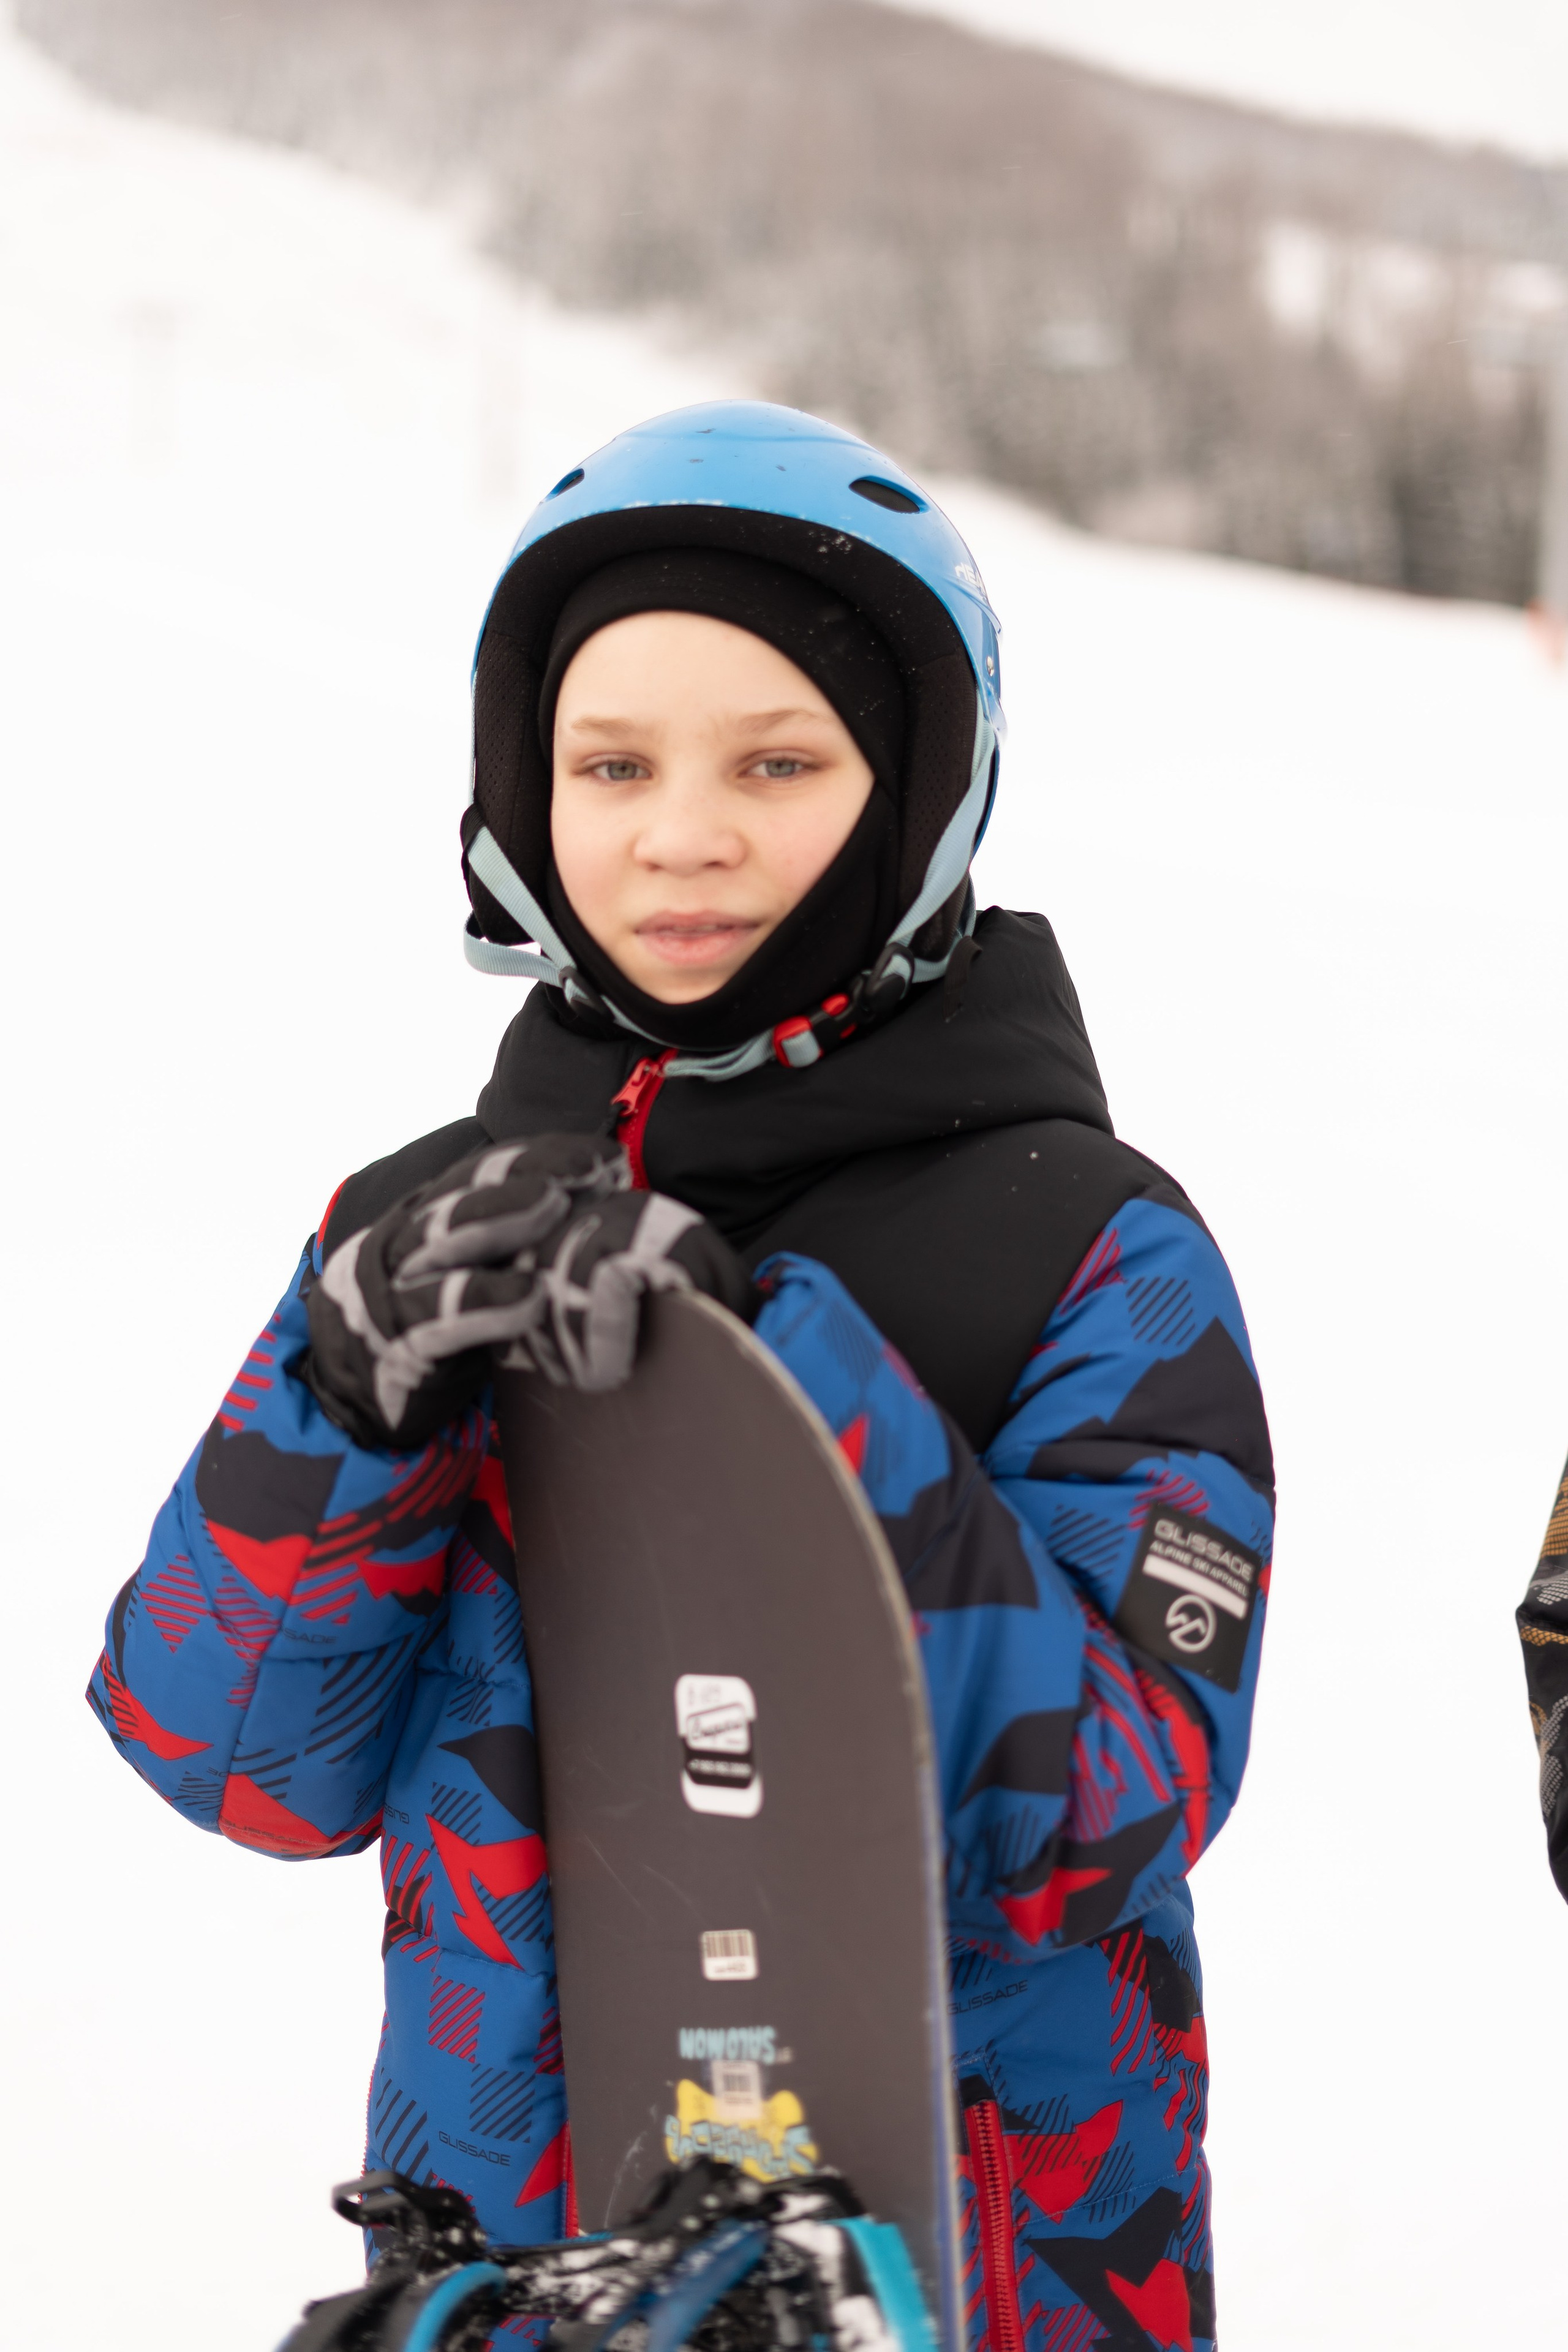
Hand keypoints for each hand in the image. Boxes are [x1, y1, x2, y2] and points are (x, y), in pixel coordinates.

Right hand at [304, 1135, 753, 1447]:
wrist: (359, 1402)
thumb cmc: (435, 1331)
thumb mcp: (474, 1277)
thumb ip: (518, 1247)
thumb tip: (605, 1215)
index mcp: (429, 1217)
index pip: (486, 1173)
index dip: (543, 1159)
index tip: (603, 1158)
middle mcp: (407, 1240)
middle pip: (465, 1195)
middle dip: (526, 1177)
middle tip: (586, 1171)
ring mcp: (392, 1288)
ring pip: (443, 1242)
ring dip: (500, 1218)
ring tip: (553, 1204)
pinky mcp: (396, 1343)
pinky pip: (437, 1318)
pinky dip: (482, 1304)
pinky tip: (527, 1298)